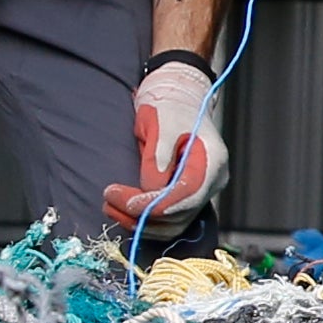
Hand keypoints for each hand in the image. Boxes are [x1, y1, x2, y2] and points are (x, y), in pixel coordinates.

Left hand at [108, 58, 226, 222]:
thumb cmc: (171, 106)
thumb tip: (152, 188)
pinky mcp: (185, 197)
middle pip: (179, 214)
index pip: (187, 194)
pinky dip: (145, 219)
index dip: (156, 204)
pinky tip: (123, 210)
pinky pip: (168, 219)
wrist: (177, 100)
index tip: (127, 202)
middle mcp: (211, 182)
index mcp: (212, 161)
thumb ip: (158, 156)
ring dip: (140, 221)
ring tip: (110, 206)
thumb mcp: (162, 123)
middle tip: (110, 200)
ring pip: (172, 223)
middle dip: (143, 214)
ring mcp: (200, 192)